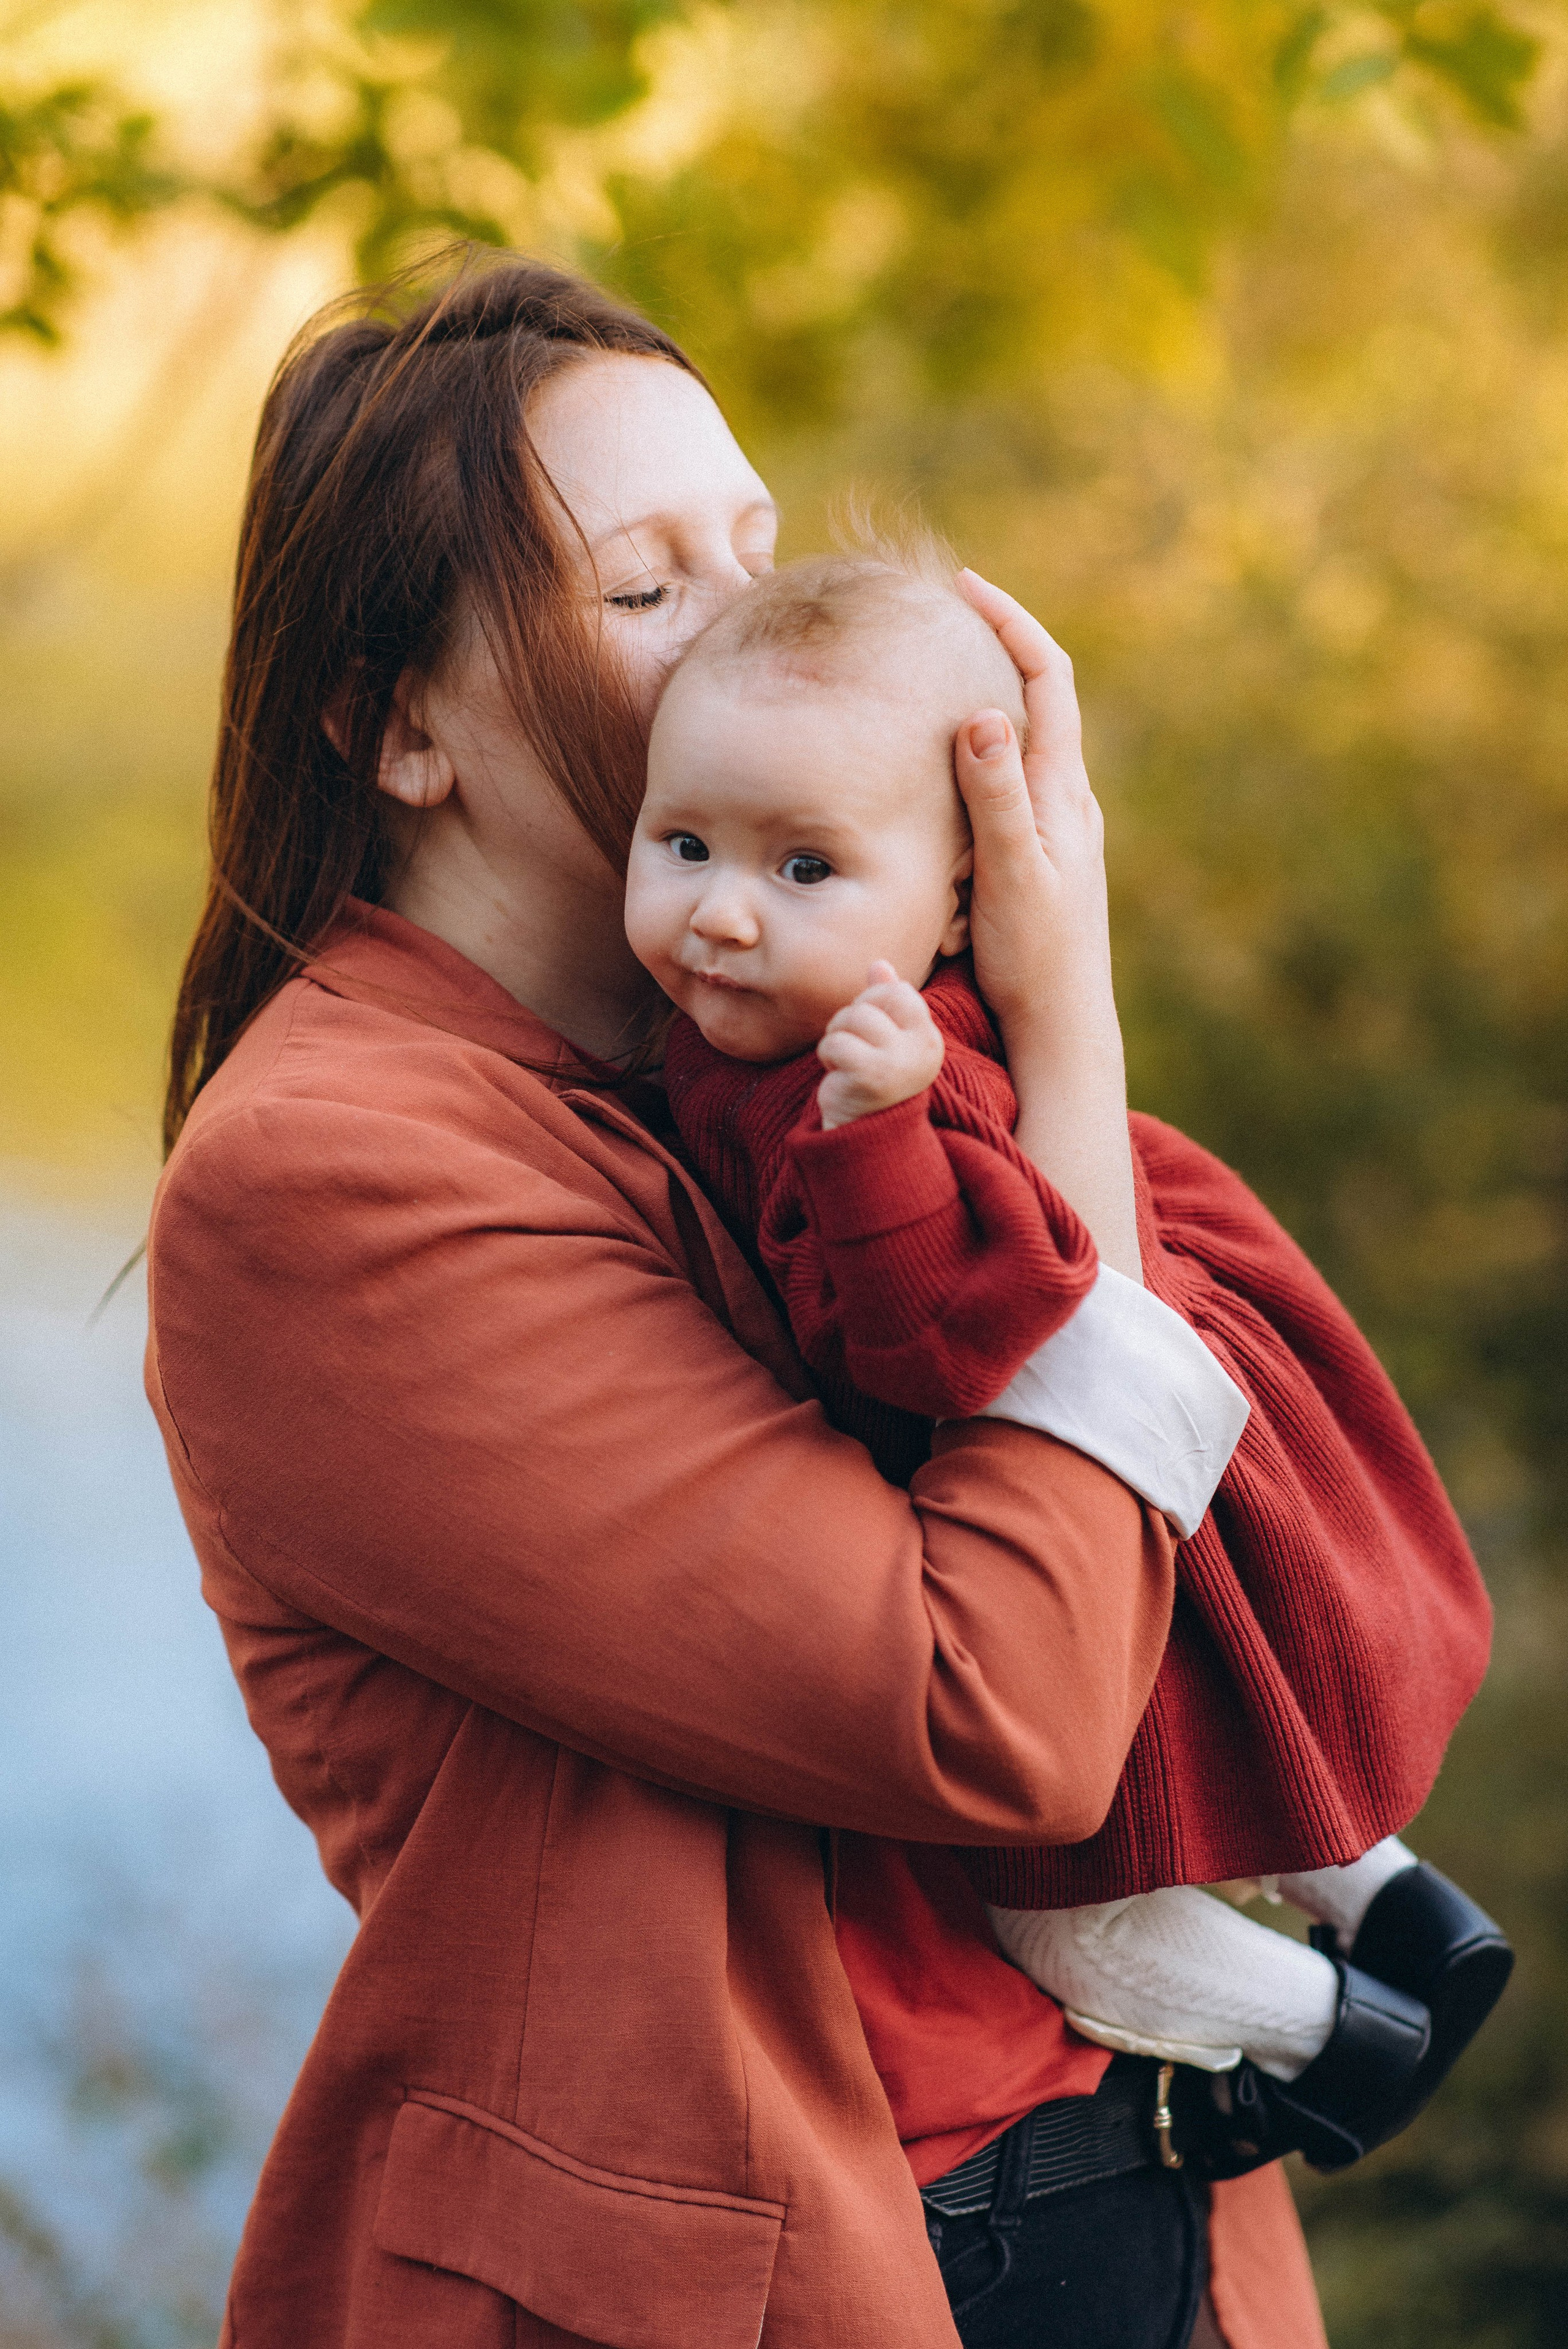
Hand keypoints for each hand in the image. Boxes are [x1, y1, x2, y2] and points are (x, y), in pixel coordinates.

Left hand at [816, 963, 944, 1130]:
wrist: (864, 1134)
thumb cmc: (874, 1079)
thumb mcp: (885, 1038)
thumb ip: (886, 1001)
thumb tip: (879, 964)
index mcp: (928, 1037)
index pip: (898, 991)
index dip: (873, 1003)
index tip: (869, 1032)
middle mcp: (921, 1048)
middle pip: (871, 1002)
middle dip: (850, 1019)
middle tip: (853, 1048)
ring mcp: (898, 1062)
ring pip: (851, 1018)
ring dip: (836, 1036)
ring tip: (845, 1061)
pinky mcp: (870, 1076)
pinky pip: (836, 1042)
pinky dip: (827, 1054)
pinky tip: (838, 1073)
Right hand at [952, 571, 1114, 1061]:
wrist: (1063, 1027)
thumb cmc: (1034, 959)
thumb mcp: (1009, 874)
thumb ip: (997, 796)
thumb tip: (988, 712)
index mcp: (1062, 793)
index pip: (1047, 679)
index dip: (1011, 621)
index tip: (965, 586)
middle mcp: (1069, 801)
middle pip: (1043, 695)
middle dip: (1000, 642)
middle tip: (949, 610)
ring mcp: (1061, 828)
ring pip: (1030, 736)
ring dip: (995, 691)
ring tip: (945, 666)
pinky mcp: (1045, 855)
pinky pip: (1018, 776)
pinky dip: (987, 745)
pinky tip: (955, 759)